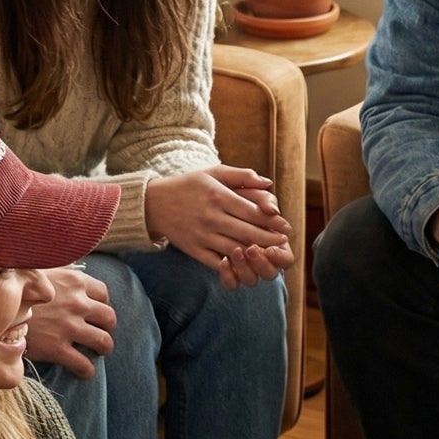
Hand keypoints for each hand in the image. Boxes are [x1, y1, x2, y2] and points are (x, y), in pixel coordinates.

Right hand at [24, 266, 116, 379]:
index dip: (102, 303)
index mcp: (74, 281)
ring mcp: (68, 326)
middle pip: (109, 317)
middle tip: (100, 332)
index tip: (95, 311)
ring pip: (103, 341)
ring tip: (98, 351)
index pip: (103, 293)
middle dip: (107, 327)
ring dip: (104, 348)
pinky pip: (83, 364)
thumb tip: (68, 270)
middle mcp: (76, 303)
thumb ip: (59, 273)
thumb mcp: (40, 270)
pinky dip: (87, 370)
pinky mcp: (56, 348)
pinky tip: (84, 371)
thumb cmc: (14, 287)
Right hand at [145, 167, 292, 283]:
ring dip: (256, 254)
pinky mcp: (193, 249)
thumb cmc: (188, 185)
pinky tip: (246, 265)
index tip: (286, 227)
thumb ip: (241, 176)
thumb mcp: (213, 172)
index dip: (273, 221)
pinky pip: (217, 262)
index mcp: (218, 196)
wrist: (153, 203)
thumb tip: (268, 182)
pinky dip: (233, 266)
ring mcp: (202, 235)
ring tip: (270, 254)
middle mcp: (211, 216)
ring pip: (235, 249)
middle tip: (283, 243)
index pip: (252, 211)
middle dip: (270, 240)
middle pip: (247, 232)